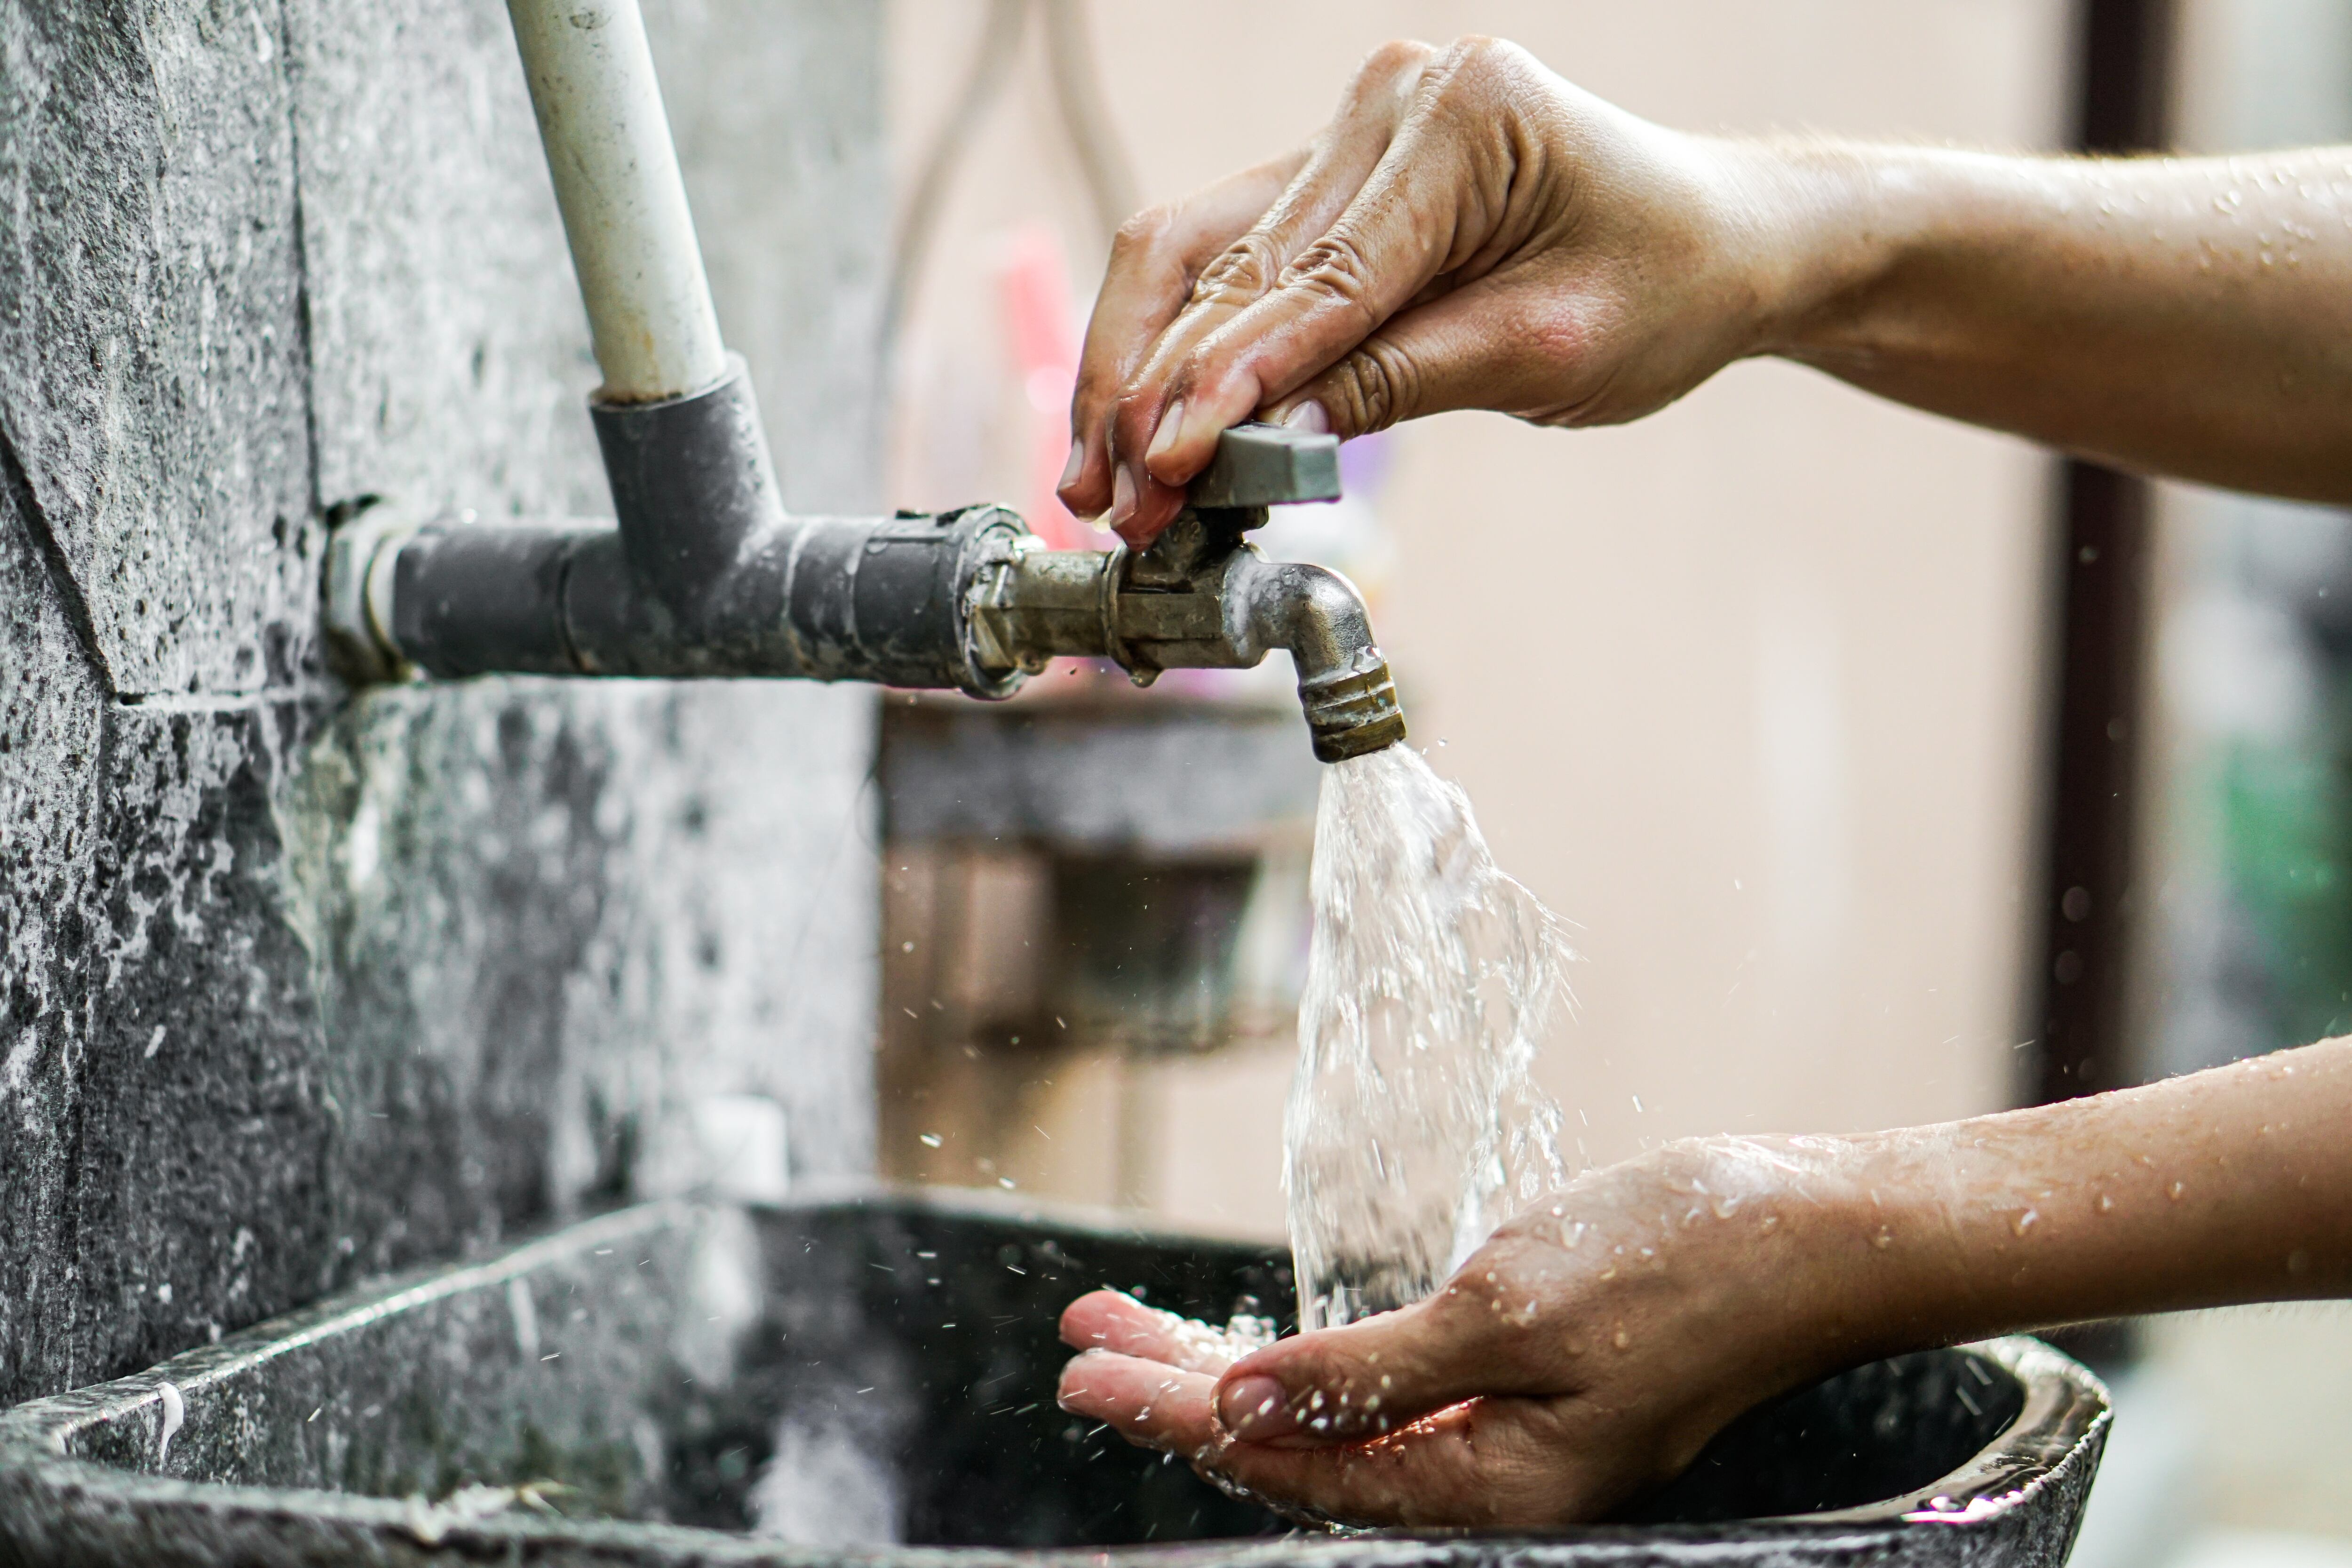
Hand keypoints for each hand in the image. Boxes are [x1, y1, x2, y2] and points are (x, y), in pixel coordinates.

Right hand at [1056, 37, 1791, 544]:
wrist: (1713, 242)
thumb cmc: (1660, 286)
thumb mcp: (1546, 349)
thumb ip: (1400, 380)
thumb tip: (1267, 433)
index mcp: (1462, 118)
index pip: (1322, 276)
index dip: (1233, 381)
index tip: (1167, 465)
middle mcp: (1388, 102)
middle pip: (1229, 259)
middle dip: (1160, 394)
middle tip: (1111, 504)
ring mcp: (1349, 129)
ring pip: (1197, 252)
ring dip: (1136, 369)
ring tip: (1095, 478)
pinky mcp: (1327, 174)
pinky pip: (1224, 254)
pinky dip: (1176, 344)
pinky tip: (1134, 422)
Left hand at [1056, 1137, 1888, 1527]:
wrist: (1810, 1234)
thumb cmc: (1676, 1265)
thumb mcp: (1508, 1313)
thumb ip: (1371, 1372)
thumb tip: (1244, 1408)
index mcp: (1489, 1488)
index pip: (1289, 1465)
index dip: (1177, 1414)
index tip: (1086, 1368)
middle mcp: (1489, 1480)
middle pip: (1295, 1448)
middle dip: (1182, 1391)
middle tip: (1082, 1340)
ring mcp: (1506, 1435)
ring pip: (1331, 1416)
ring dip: (1233, 1369)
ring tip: (1133, 1327)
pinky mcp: (1521, 1385)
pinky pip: (1382, 1391)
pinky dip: (1308, 1361)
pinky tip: (1257, 1348)